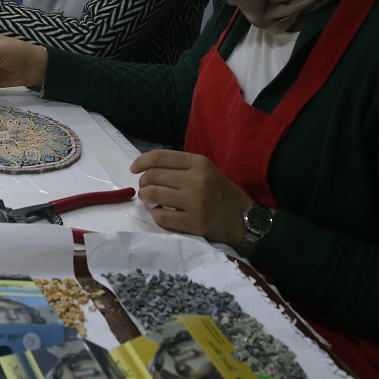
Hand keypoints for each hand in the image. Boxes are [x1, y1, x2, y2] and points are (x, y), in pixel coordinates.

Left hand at [130, 149, 253, 245]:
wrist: (244, 220)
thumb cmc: (222, 193)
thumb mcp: (206, 171)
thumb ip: (180, 167)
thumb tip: (146, 168)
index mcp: (199, 163)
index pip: (159, 157)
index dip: (141, 162)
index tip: (134, 169)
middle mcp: (196, 180)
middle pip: (152, 176)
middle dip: (143, 183)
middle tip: (146, 188)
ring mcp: (195, 202)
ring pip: (152, 195)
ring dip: (146, 197)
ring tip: (150, 200)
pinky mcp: (194, 222)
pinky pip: (160, 216)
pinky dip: (156, 214)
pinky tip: (163, 213)